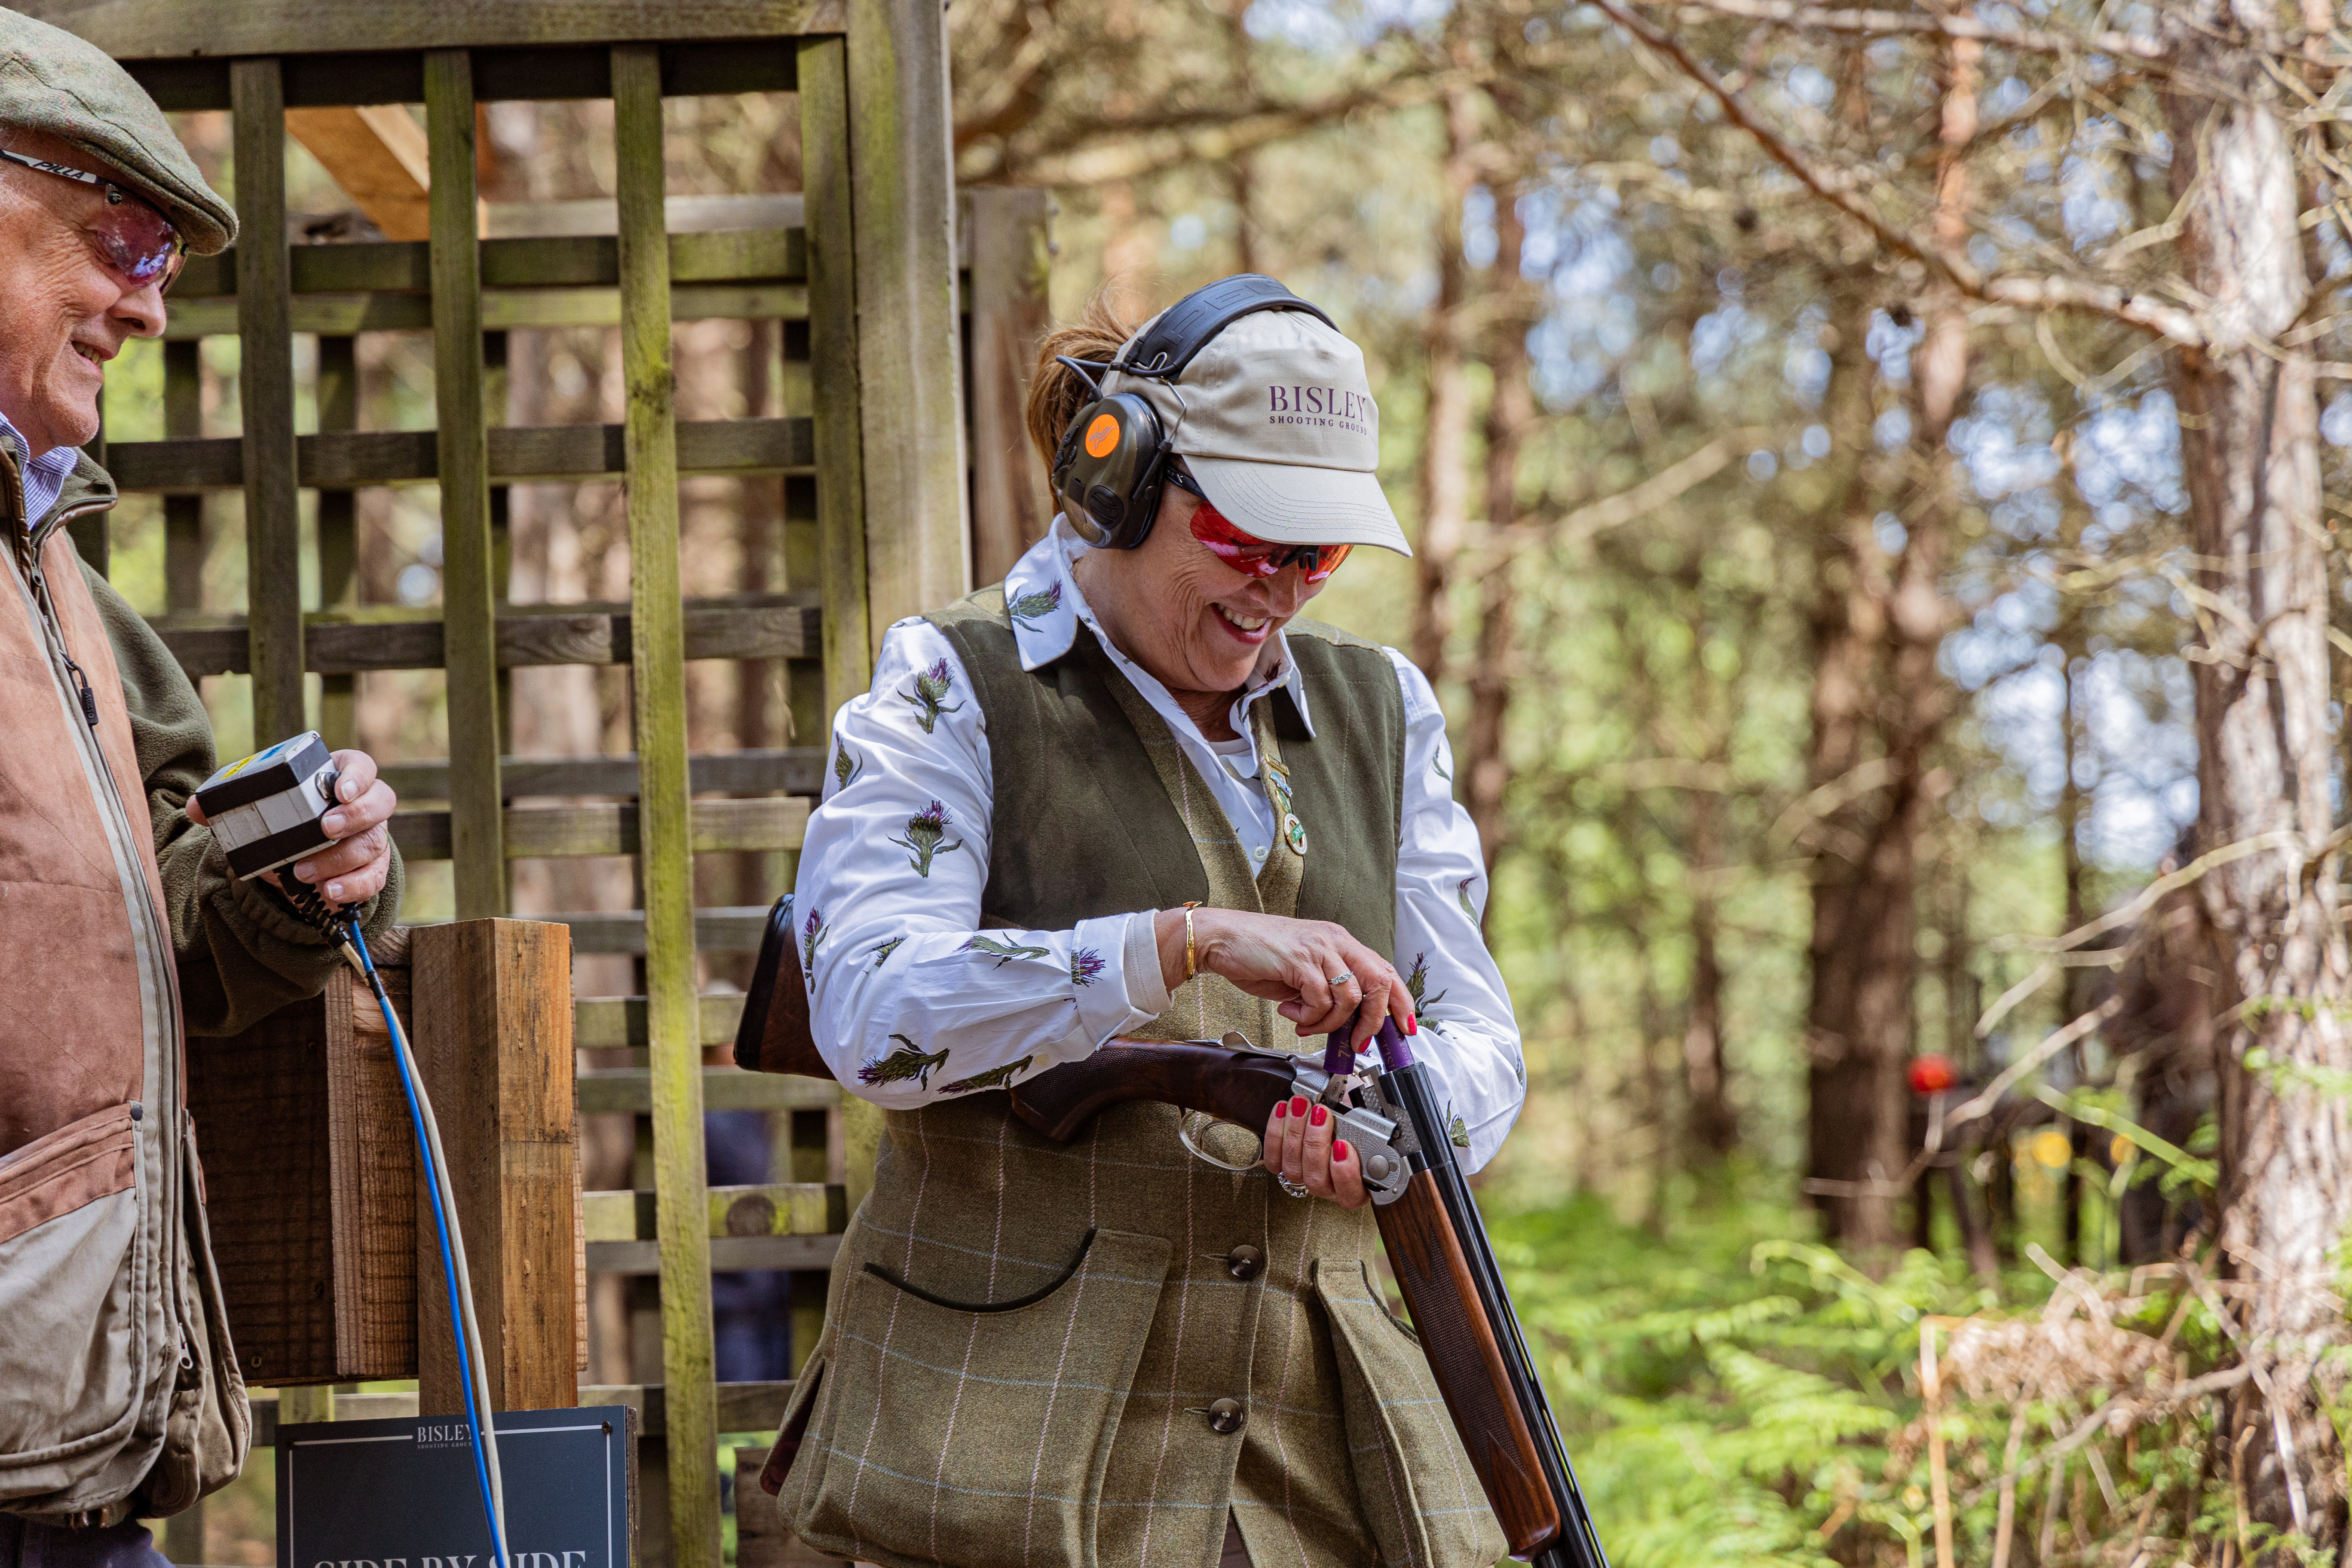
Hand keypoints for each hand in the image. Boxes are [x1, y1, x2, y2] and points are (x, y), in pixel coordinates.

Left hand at [188, 748, 397, 908]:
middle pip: (380, 803)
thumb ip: (229, 805)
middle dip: (355, 816)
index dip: (357, 777)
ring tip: (304, 872)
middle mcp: (364, 805)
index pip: (361, 766)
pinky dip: (352, 887)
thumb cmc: (283, 820)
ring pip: (372, 843)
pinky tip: (328, 892)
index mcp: (339, 777)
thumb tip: (195, 807)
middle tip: (324, 828)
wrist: (297, 857)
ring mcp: (372, 837)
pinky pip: (373, 878)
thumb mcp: (257, 808)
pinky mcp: (372, 868)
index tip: (339, 791)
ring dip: (339, 859)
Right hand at [1153, 907, 1413, 1054]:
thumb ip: (1328, 991)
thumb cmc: (1259, 956)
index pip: (1385, 970)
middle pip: (1378, 982)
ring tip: (1306, 1023)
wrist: (1221, 938)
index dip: (1400, 1001)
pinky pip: (1319, 999)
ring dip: (1330, 1022)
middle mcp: (1334, 941)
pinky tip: (1291, 1014)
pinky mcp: (1299, 960)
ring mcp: (1318, 948)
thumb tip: (1349, 1024)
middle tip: (1357, 1042)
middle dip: (1373, 1021)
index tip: (1405, 1026)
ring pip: (1349, 996)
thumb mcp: (1304, 972)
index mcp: (1340, 942)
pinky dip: (1309, 1016)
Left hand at [1262, 1092, 1367, 1208]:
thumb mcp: (1369, 1120)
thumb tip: (1365, 1114)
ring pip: (1293, 1169)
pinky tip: (1283, 1111)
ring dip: (1295, 1133)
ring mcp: (1305, 1178)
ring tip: (1301, 1106)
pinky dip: (1276, 1134)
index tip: (1343, 1145)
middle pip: (1317, 1180)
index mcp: (1358, 1184)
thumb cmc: (1356, 1118)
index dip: (1346, 1174)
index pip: (1352, 1195)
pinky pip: (1274, 1160)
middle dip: (1315, 1143)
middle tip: (1320, 1114)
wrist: (1335, 1109)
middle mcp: (1330, 1187)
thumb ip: (1369, 1126)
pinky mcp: (1283, 1168)